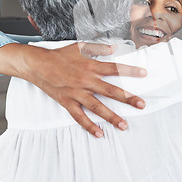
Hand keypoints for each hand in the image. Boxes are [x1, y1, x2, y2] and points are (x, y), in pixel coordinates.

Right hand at [17, 42, 146, 137]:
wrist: (37, 64)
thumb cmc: (60, 55)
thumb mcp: (80, 47)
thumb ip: (98, 48)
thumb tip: (114, 48)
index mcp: (91, 66)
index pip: (114, 68)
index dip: (130, 71)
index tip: (144, 74)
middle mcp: (86, 80)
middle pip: (110, 90)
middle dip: (127, 98)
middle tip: (141, 105)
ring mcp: (76, 93)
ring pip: (97, 107)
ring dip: (111, 117)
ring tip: (124, 125)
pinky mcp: (67, 102)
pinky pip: (79, 117)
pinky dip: (89, 126)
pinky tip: (99, 134)